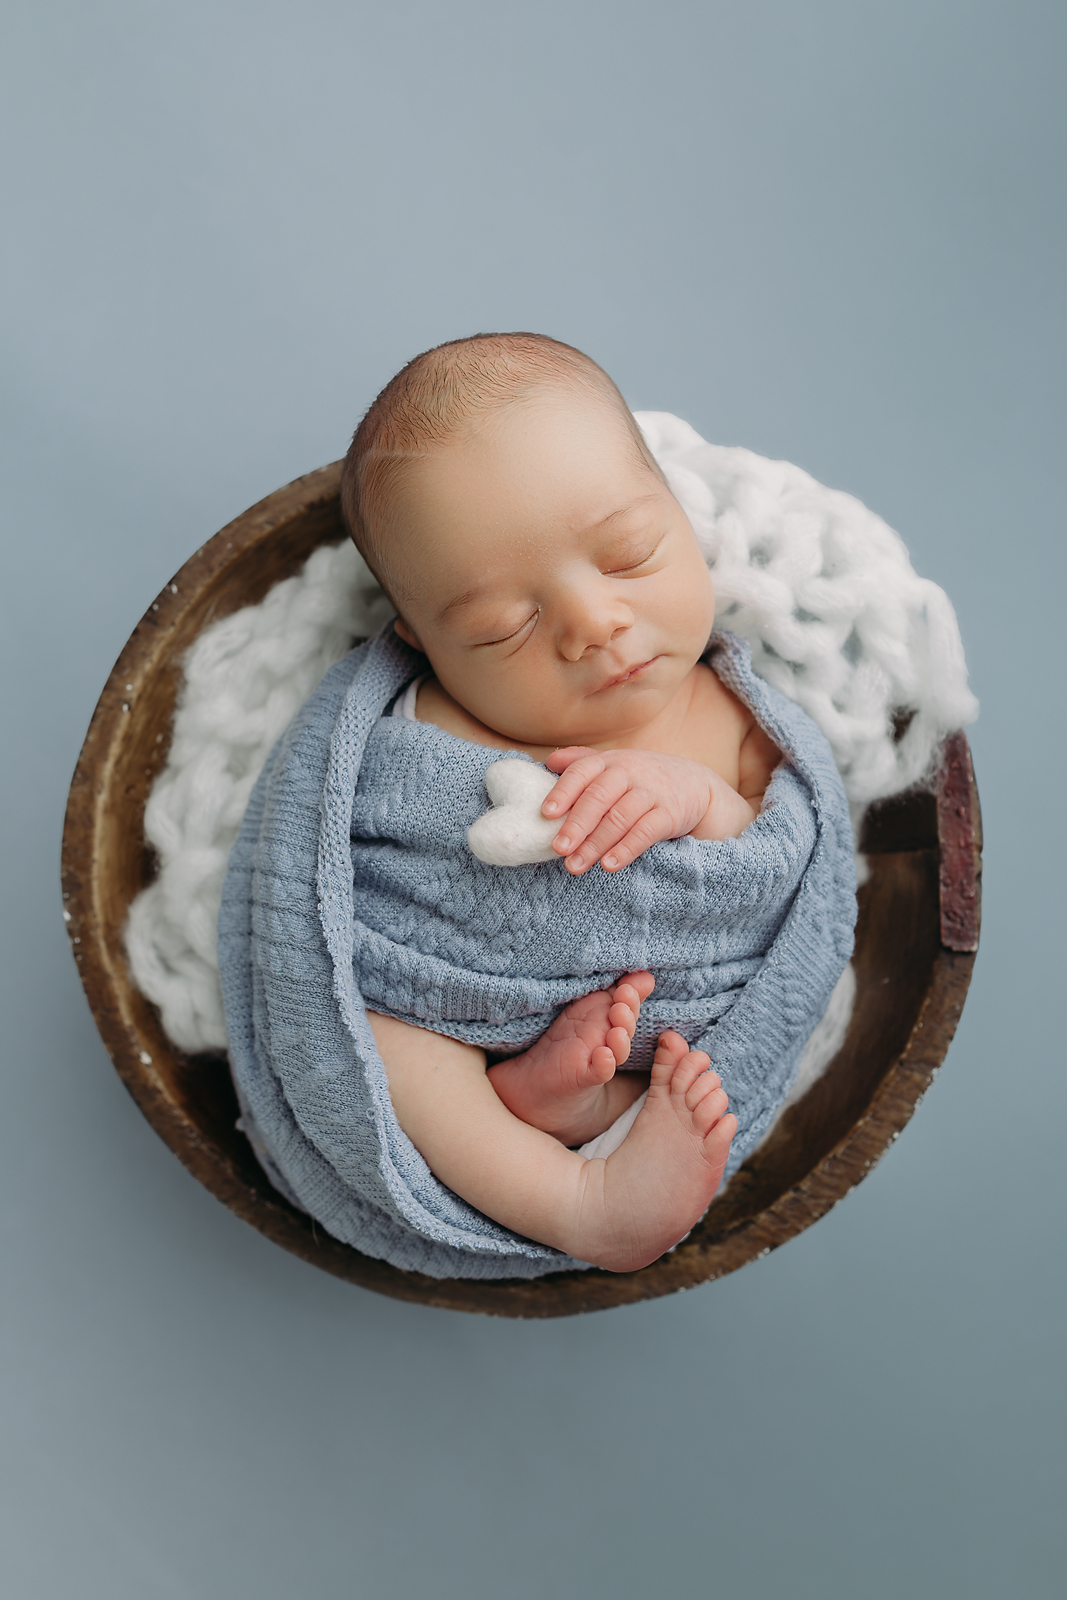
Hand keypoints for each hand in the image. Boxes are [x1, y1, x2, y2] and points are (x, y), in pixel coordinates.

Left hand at [540, 747, 726, 873]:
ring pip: (619, 818)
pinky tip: (609, 865)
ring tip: (575, 865)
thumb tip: (549, 762)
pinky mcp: (670, 814)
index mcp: (610, 761)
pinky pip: (646, 833)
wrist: (696, 785)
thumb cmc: (644, 777)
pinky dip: (626, 849)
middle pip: (598, 797)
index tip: (546, 813)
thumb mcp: (615, 763)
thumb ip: (582, 761)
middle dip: (576, 825)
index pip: (582, 771)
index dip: (563, 792)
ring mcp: (651, 793)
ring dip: (595, 844)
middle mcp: (629, 772)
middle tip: (558, 848)